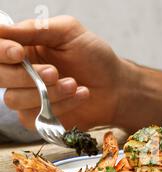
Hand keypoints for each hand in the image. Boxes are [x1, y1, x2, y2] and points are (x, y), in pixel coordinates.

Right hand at [0, 16, 124, 130]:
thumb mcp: (69, 32)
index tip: (20, 53)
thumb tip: (0, 29)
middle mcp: (19, 72)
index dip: (1, 52)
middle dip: (27, 76)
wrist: (116, 87)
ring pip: (14, 99)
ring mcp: (27, 97)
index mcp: (22, 48)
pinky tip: (80, 95)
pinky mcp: (39, 118)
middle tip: (55, 72)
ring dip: (48, 93)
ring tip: (75, 84)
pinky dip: (60, 106)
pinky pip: (34, 117)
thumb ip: (35, 28)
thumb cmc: (94, 57)